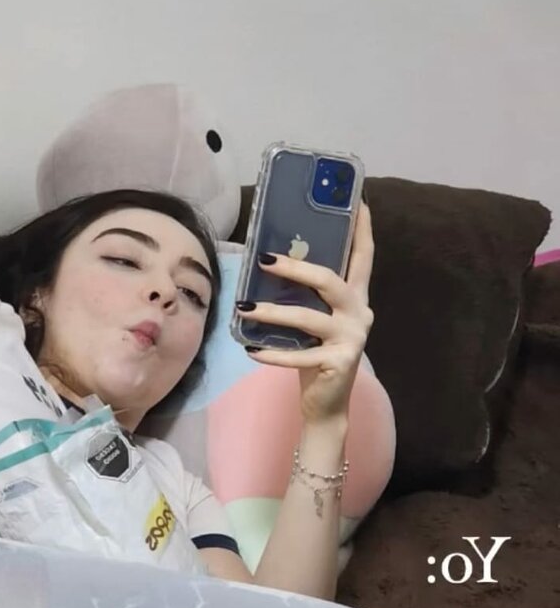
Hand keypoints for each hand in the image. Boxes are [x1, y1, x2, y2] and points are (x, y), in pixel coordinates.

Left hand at [236, 202, 374, 424]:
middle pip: (330, 280)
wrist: (327, 405)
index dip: (362, 230)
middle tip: (265, 260)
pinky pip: (299, 356)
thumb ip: (308, 296)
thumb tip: (272, 261)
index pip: (363, 258)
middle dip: (297, 268)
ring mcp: (351, 339)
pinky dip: (272, 354)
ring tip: (243, 308)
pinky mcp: (339, 362)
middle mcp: (359, 314)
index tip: (359, 201)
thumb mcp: (316, 321)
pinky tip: (251, 350)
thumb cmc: (316, 356)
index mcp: (356, 299)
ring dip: (272, 313)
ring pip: (308, 318)